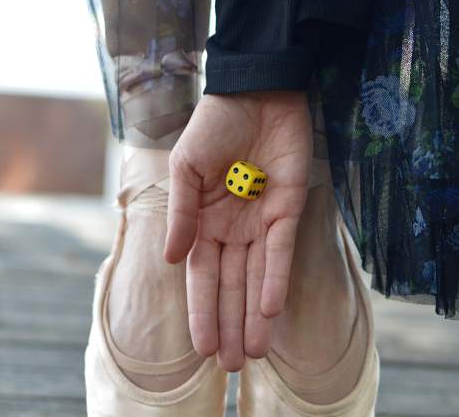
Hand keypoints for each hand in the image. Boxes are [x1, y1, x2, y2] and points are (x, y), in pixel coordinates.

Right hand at [164, 90, 312, 370]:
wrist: (255, 93)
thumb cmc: (214, 126)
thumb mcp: (185, 167)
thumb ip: (181, 213)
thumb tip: (169, 260)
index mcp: (204, 220)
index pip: (202, 274)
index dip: (202, 309)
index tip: (203, 347)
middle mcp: (233, 227)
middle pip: (232, 284)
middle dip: (231, 322)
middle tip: (234, 364)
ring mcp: (261, 220)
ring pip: (259, 276)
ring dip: (256, 313)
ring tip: (255, 352)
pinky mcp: (289, 208)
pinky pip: (281, 250)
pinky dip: (276, 279)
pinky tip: (270, 309)